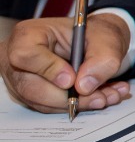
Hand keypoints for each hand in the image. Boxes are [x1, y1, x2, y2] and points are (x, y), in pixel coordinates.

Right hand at [2, 14, 132, 112]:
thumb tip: (84, 87)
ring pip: (43, 103)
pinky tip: (102, 97)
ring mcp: (22, 80)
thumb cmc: (94, 34)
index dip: (49, 70)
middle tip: (101, 97)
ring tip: (109, 96)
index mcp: (29, 35)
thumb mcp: (106, 36)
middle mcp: (18, 60)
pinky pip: (52, 107)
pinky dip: (79, 105)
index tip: (72, 79)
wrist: (94, 42)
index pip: (26, 55)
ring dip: (79, 104)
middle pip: (32, 87)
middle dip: (69, 97)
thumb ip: (101, 57)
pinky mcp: (32, 96)